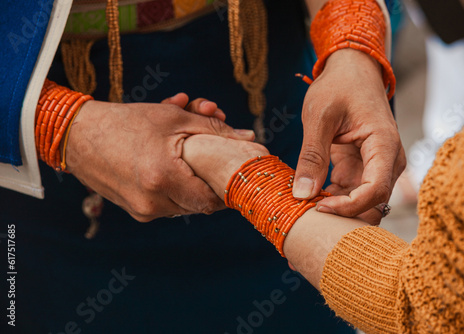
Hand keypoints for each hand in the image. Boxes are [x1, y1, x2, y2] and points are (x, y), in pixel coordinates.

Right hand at [65, 98, 254, 221]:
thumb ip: (214, 129)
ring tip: (187, 153)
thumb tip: (249, 138)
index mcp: (164, 177)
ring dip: (193, 181)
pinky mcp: (136, 211)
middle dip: (210, 178)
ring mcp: (143, 210)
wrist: (77, 136)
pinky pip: (167, 203)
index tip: (235, 173)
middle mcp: (154, 201)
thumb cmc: (127, 122)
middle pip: (200, 202)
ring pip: (185, 203)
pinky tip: (171, 162)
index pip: (212, 199)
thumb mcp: (173, 118)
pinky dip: (175, 185)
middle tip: (213, 155)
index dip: (227, 188)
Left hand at [294, 49, 405, 222]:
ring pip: (363, 202)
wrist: (352, 71)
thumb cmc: (339, 86)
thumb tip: (302, 194)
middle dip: (345, 215)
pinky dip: (333, 199)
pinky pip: (351, 192)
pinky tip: (311, 197)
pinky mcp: (362, 167)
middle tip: (311, 218)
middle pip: (374, 202)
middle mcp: (388, 160)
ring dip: (338, 209)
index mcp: (384, 144)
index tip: (319, 208)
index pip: (375, 189)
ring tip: (307, 209)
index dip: (349, 206)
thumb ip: (311, 156)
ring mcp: (377, 165)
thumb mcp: (319, 117)